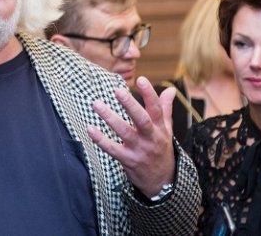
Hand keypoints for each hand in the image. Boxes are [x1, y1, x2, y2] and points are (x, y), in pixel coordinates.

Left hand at [87, 76, 175, 197]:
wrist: (163, 182)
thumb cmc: (160, 149)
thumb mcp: (166, 129)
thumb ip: (166, 108)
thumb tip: (171, 89)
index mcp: (160, 128)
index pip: (156, 108)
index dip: (150, 94)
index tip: (141, 79)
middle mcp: (151, 138)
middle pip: (142, 120)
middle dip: (130, 105)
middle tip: (118, 91)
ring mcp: (139, 150)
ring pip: (125, 133)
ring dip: (110, 118)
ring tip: (97, 104)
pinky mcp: (128, 160)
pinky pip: (112, 149)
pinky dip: (100, 139)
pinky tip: (89, 128)